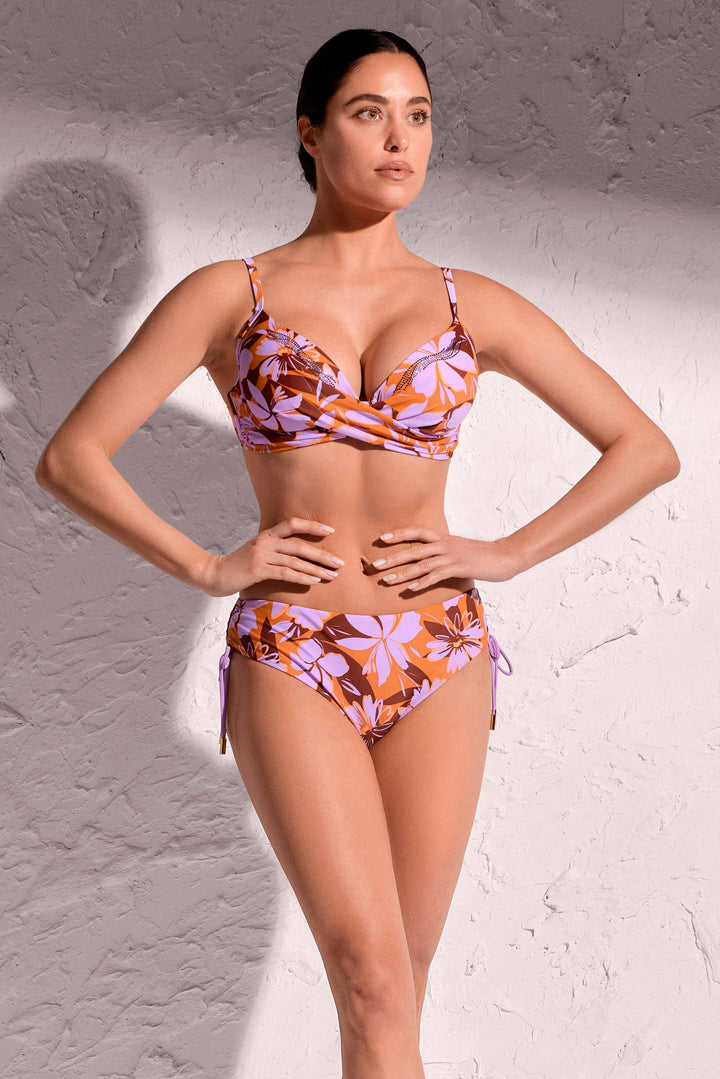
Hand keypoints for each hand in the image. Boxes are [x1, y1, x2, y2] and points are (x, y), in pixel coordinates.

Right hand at [200, 517, 344, 596]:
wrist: (214, 574)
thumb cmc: (238, 566)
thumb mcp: (256, 553)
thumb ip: (274, 551)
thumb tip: (297, 558)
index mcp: (266, 535)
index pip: (293, 524)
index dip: (313, 525)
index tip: (331, 530)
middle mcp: (266, 542)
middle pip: (300, 544)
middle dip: (322, 554)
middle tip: (340, 562)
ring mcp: (262, 555)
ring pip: (296, 560)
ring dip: (317, 568)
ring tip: (332, 575)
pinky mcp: (258, 570)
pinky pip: (286, 572)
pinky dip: (302, 576)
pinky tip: (315, 581)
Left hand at [367, 527, 517, 591]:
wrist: (506, 556)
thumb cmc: (484, 556)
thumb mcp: (461, 550)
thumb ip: (446, 554)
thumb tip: (433, 562)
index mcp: (445, 539)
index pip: (418, 532)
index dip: (399, 534)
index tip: (381, 538)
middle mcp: (445, 545)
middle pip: (414, 550)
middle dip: (393, 558)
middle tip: (375, 565)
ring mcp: (452, 556)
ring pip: (422, 564)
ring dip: (403, 573)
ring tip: (386, 580)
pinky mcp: (460, 568)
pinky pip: (437, 576)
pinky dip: (423, 582)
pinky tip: (411, 589)